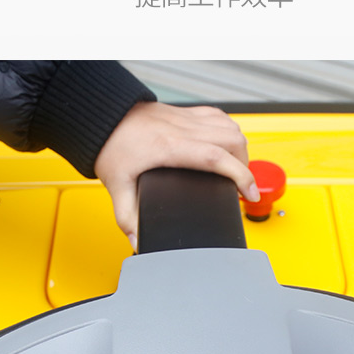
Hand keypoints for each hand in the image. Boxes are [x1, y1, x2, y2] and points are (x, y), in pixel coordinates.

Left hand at [95, 101, 258, 248]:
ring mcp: (185, 119)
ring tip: (237, 167)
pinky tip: (225, 143)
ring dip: (240, 147)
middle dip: (245, 165)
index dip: (241, 176)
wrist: (102, 116)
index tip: (250, 194)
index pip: (217, 159)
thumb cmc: (110, 144)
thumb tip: (138, 241)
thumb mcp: (117, 185)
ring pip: (230, 126)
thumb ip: (128, 217)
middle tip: (243, 185)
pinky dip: (229, 129)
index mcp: (170, 148)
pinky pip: (218, 116)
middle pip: (232, 141)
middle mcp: (182, 130)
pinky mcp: (184, 113)